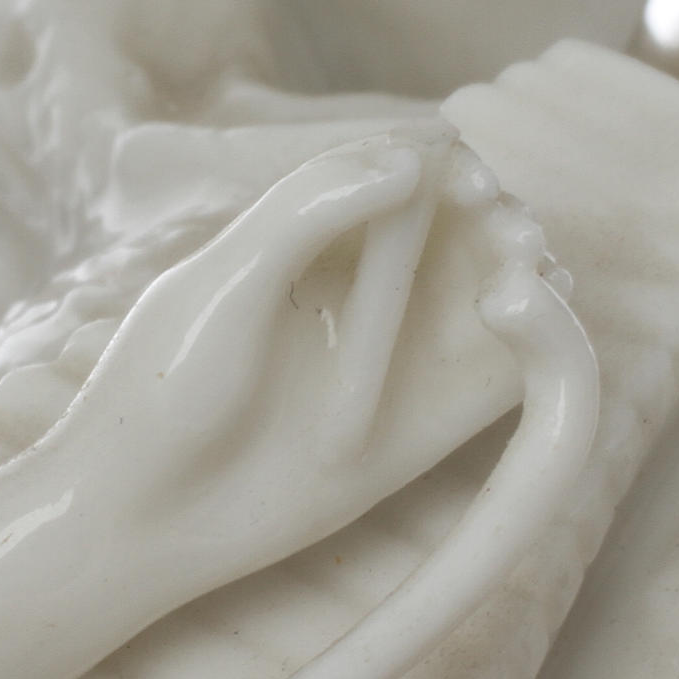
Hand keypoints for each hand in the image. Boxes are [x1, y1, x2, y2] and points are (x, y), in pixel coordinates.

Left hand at [56, 128, 525, 575]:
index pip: (396, 177)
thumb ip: (306, 211)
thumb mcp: (221, 284)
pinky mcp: (417, 433)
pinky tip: (533, 314)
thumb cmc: (159, 394)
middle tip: (507, 229)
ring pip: (483, 297)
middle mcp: (354, 298)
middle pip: (455, 231)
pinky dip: (536, 344)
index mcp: (302, 245)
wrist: (143, 521)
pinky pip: (496, 379)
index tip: (464, 175)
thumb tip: (412, 158)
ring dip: (523, 269)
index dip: (442, 164)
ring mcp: (389, 365)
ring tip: (525, 266)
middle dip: (494, 216)